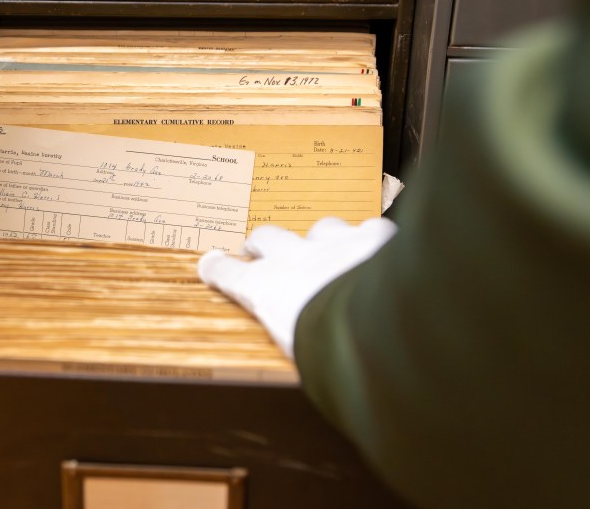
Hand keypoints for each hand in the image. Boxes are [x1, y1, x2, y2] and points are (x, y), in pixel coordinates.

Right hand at [198, 217, 396, 358]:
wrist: (376, 323)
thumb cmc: (331, 349)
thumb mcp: (298, 355)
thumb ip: (295, 342)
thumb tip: (308, 361)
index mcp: (266, 288)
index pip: (229, 273)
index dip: (218, 268)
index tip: (210, 264)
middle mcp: (294, 258)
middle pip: (267, 237)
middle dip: (262, 243)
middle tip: (260, 249)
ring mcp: (333, 243)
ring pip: (320, 228)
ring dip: (321, 238)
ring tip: (328, 249)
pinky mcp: (371, 237)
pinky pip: (368, 228)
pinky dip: (371, 239)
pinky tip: (378, 248)